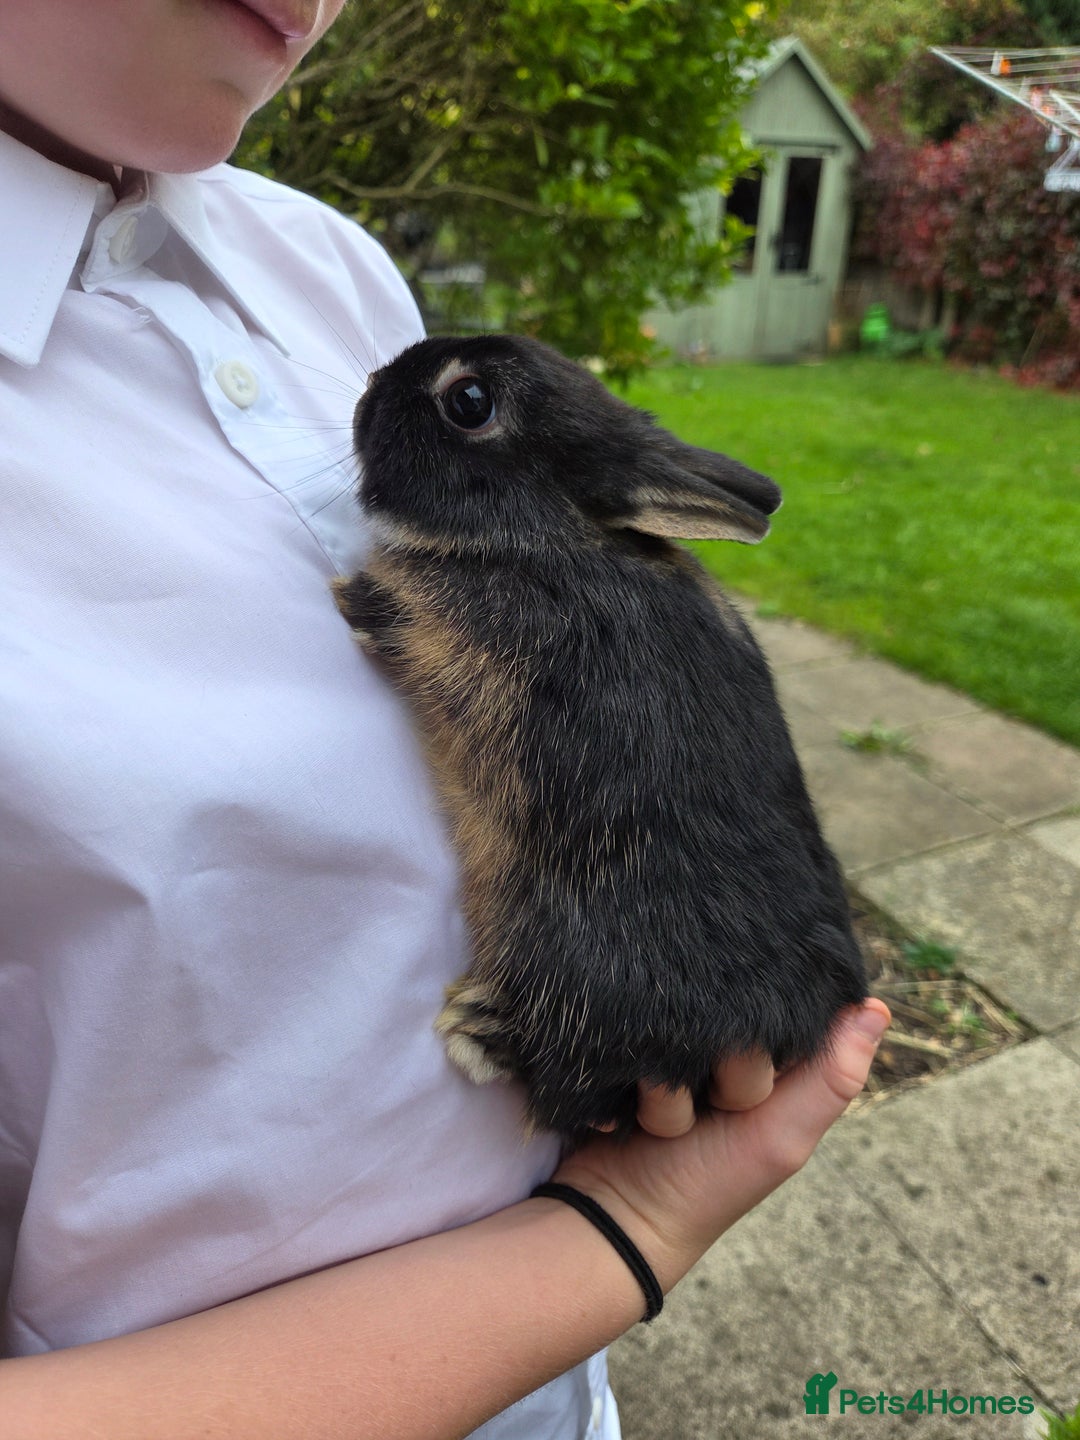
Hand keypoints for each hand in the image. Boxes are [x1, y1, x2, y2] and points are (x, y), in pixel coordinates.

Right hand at [553, 999, 890, 1293]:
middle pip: (725, 1009)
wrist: (613, 1218)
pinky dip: (624, 1069)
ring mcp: (669, 1047)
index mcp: (767, 1063)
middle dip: (717, 1056)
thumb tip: (877, 1008)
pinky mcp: (624, 1049)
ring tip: (655, 1115)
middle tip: (710, 1106)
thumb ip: (832, 1077)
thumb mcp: (781, 1136)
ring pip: (672, 1019)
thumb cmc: (710, 1185)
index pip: (784, 1003)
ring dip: (663, 1072)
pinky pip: (625, 1029)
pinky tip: (624, 1108)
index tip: (765, 1052)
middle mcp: (718, 1048)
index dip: (777, 1019)